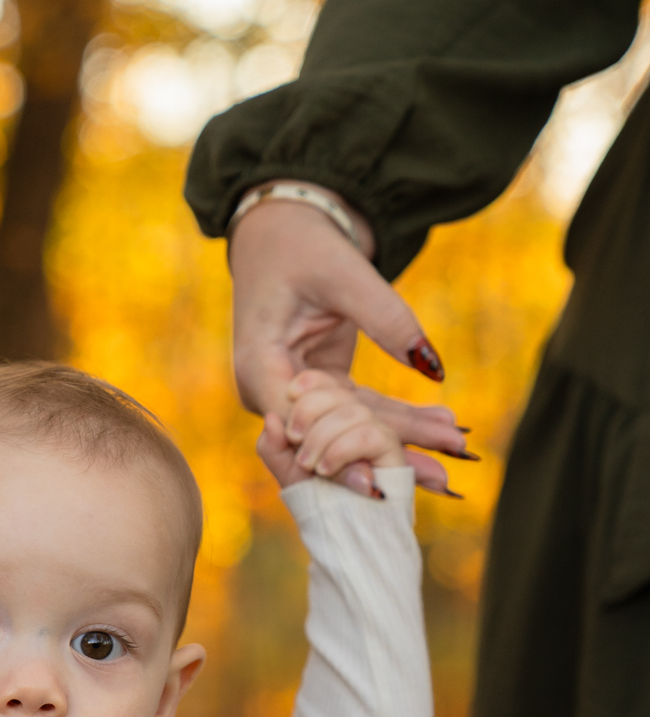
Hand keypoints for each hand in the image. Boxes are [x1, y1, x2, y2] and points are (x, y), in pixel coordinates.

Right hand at [228, 196, 470, 494]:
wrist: (280, 230)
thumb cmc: (301, 244)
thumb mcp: (343, 273)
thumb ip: (386, 318)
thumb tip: (431, 365)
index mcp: (260, 367)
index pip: (300, 429)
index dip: (341, 460)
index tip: (379, 485)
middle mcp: (272, 392)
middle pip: (332, 438)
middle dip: (389, 457)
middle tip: (445, 479)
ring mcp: (296, 393)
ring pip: (353, 429)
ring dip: (404, 442)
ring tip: (456, 451)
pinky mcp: (320, 387)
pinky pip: (361, 411)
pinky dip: (400, 418)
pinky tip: (442, 426)